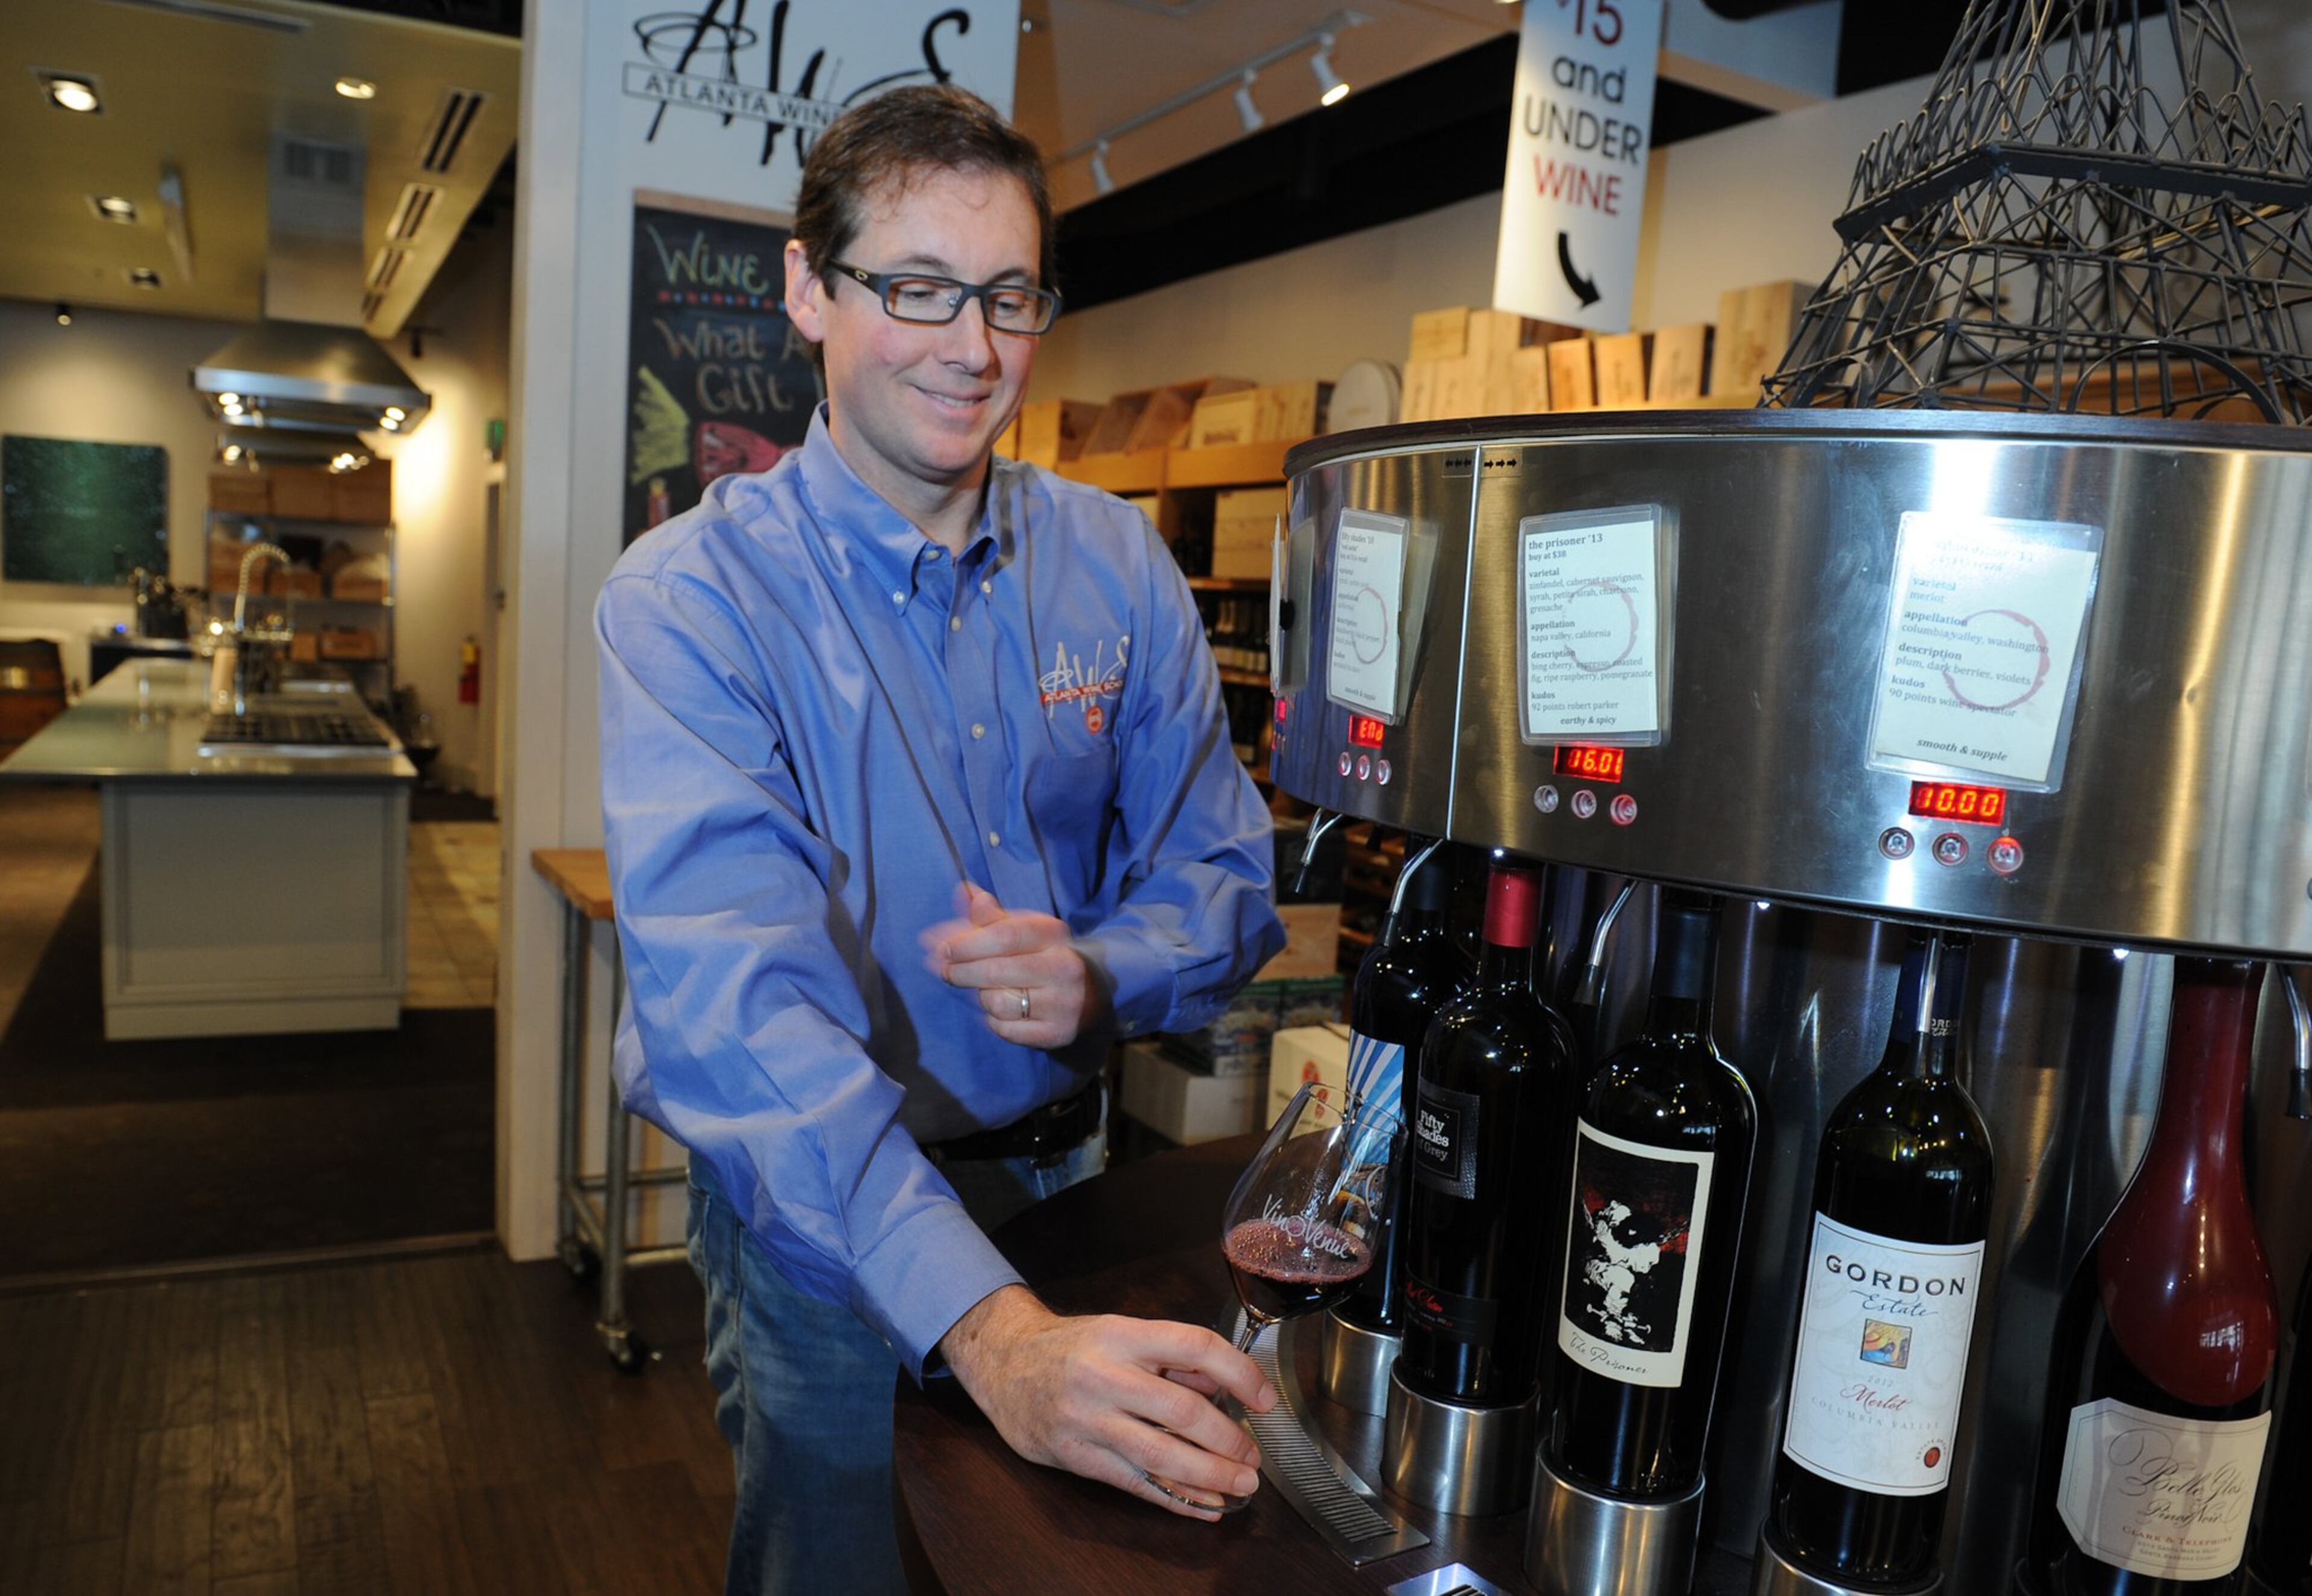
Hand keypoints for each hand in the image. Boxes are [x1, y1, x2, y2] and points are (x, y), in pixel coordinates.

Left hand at [923, 883, 1107, 1048]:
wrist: (1091, 993)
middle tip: (944, 971)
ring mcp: (1062, 1004)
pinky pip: (1005, 1030)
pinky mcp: (1056, 1033)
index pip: (1006, 936)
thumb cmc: (1044, 955)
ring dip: (981, 997)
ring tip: (984, 990)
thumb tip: (963, 891)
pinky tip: (1000, 1010)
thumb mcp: (1025, 929)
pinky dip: (993, 1020)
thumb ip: (991, 915)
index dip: (968, 943)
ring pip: (997, 1003)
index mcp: (1054, 935)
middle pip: (996, 971)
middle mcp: (1063, 968)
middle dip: (961, 972)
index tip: (943, 949)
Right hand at [938, 1285, 1275, 1518]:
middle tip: (1254, 1457)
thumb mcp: (1121, 1333)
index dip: (1238, 1372)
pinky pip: (1134, 1483)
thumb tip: (1226, 1389)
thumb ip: (1172, 1360)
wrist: (1003, 1363)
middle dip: (1228, 1440)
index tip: (1264, 1398)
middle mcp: (1103, 1375)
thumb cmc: (1071, 1347)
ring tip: (1241, 1486)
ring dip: (1209, 1475)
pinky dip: (1174, 1498)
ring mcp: (1085, 1419)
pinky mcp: (1074, 1455)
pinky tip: (1204, 1506)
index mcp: (1121, 1335)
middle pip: (1181, 1410)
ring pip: (1159, 1455)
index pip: (1193, 1346)